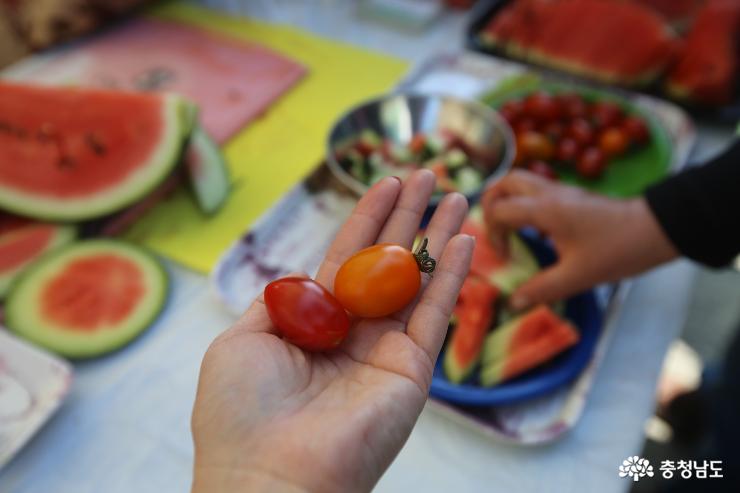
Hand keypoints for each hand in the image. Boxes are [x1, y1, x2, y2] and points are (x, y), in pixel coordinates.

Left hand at [191, 170, 473, 492]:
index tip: (386, 181)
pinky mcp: (411, 371)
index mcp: (312, 325)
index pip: (346, 258)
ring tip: (458, 193)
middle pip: (387, 262)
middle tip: (428, 173)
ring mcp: (384, 352)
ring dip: (439, 236)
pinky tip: (464, 240)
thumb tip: (299, 279)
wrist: (267, 476)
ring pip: (419, 281)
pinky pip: (436, 314)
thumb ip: (278, 303)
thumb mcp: (242, 341)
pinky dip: (452, 275)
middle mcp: (352, 335)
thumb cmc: (239, 412)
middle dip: (407, 217)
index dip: (367, 218)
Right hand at [483, 170, 678, 308]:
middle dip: (491, 204)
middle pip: (505, 182)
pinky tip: (537, 230)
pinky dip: (526, 204)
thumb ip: (541, 289)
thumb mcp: (577, 277)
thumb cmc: (618, 250)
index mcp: (545, 209)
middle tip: (497, 231)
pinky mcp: (573, 195)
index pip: (499, 210)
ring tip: (512, 229)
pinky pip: (538, 190)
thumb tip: (514, 302)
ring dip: (508, 201)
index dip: (493, 234)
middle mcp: (549, 193)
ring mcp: (562, 190)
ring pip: (521, 181)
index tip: (507, 256)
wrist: (658, 229)